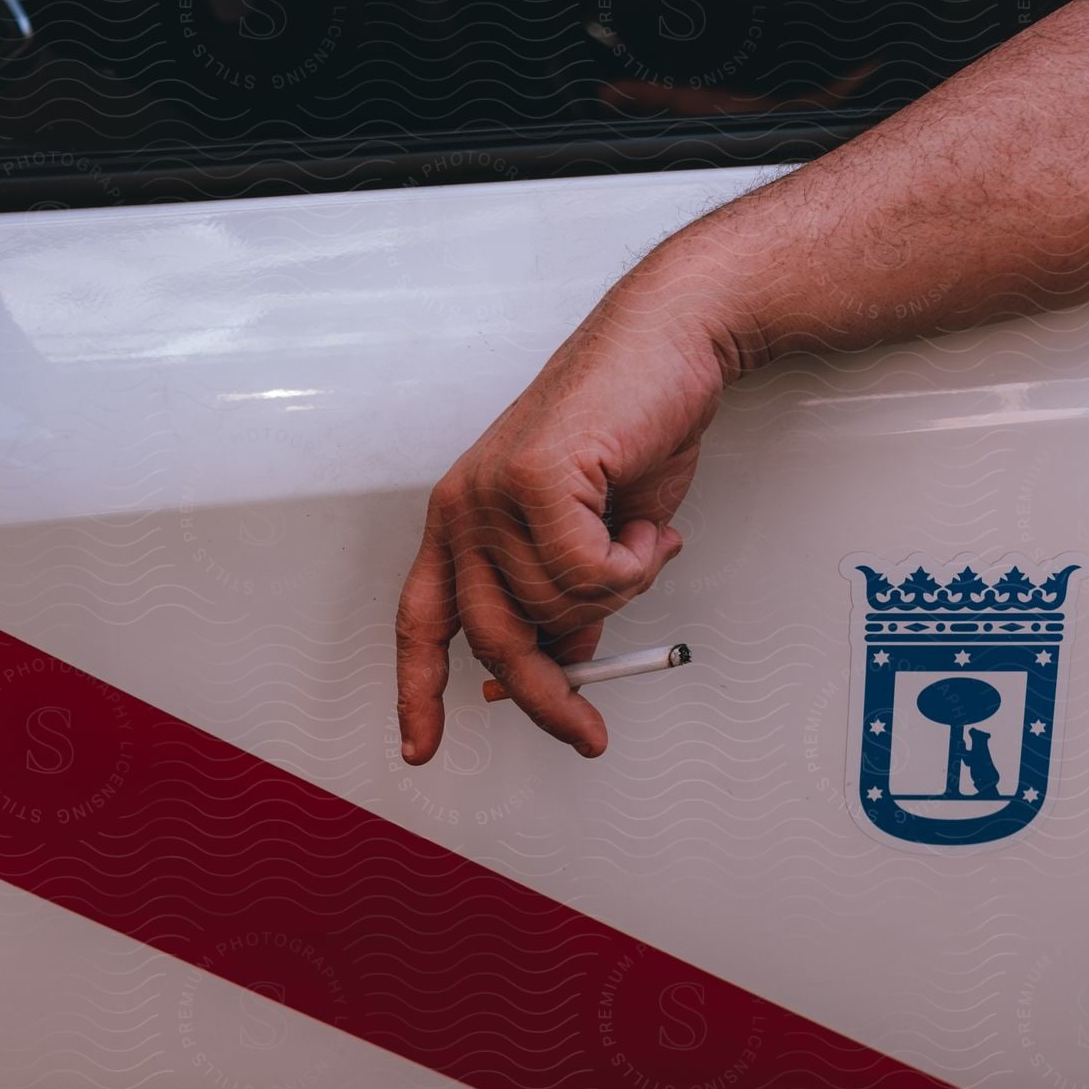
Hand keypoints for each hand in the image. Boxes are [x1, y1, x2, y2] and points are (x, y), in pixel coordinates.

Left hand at [395, 244, 738, 761]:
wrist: (670, 342)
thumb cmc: (633, 426)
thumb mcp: (595, 536)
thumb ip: (567, 598)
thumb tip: (563, 659)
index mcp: (464, 521)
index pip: (421, 623)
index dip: (418, 692)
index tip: (421, 746)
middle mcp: (464, 507)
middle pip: (492, 639)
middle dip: (546, 696)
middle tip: (587, 729)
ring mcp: (493, 491)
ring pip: (555, 608)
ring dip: (616, 595)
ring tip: (638, 541)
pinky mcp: (533, 477)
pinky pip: (588, 574)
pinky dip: (632, 565)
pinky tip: (643, 524)